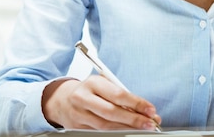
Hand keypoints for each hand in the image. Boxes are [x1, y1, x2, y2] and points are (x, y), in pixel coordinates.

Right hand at [42, 76, 160, 129]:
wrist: (62, 100)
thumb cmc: (89, 91)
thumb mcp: (102, 85)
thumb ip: (120, 94)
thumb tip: (143, 109)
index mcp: (92, 82)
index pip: (117, 94)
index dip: (136, 103)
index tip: (150, 109)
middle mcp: (83, 97)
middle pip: (112, 112)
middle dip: (134, 119)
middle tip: (150, 123)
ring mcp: (79, 114)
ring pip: (107, 125)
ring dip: (128, 128)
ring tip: (143, 128)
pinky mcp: (77, 127)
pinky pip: (100, 132)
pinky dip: (116, 132)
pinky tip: (127, 130)